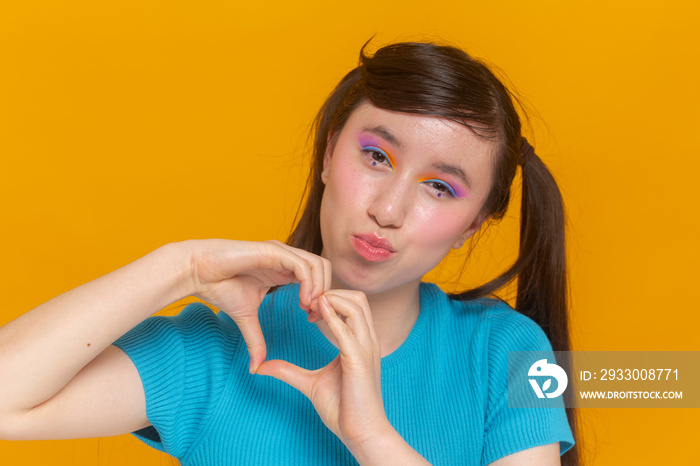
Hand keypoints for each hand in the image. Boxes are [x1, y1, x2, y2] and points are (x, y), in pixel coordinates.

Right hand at [189, 239, 330, 371]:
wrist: (197, 272)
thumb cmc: (219, 287)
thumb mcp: (245, 317)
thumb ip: (255, 339)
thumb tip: (255, 367)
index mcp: (284, 268)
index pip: (316, 277)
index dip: (321, 298)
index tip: (312, 319)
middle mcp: (286, 257)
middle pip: (323, 268)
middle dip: (325, 293)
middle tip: (315, 316)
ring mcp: (281, 252)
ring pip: (317, 264)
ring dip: (319, 289)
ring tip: (309, 310)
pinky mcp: (273, 251)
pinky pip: (302, 265)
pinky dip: (308, 283)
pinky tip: (302, 302)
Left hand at [256, 290, 390, 453]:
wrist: (361, 433)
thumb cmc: (343, 408)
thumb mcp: (310, 383)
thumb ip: (288, 371)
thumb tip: (261, 367)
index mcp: (359, 342)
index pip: (352, 304)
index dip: (329, 298)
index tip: (306, 309)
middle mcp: (366, 341)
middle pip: (357, 297)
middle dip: (332, 292)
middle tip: (307, 305)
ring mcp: (365, 349)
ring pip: (357, 305)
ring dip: (332, 300)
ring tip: (310, 308)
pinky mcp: (359, 361)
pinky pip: (347, 330)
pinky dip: (332, 317)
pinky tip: (315, 315)